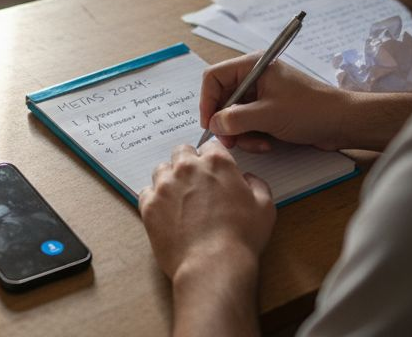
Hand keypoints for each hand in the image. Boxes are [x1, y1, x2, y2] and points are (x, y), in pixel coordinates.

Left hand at [138, 141, 275, 281]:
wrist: (214, 265)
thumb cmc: (242, 237)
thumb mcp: (265, 207)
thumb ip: (256, 184)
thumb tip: (247, 179)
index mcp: (216, 162)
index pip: (211, 146)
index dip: (214, 159)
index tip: (214, 172)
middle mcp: (188, 167)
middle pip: (182, 152)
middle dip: (189, 163)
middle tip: (196, 185)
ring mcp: (165, 185)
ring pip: (162, 170)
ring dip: (170, 179)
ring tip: (180, 200)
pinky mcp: (150, 205)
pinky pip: (147, 193)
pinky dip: (155, 200)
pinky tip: (167, 214)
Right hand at [201, 53, 353, 151]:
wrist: (342, 122)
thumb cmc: (309, 110)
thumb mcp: (268, 115)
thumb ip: (235, 119)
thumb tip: (213, 125)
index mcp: (253, 66)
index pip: (214, 77)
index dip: (207, 101)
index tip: (209, 124)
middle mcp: (255, 77)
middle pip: (222, 98)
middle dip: (226, 122)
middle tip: (231, 141)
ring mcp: (263, 95)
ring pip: (234, 115)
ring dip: (242, 133)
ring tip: (259, 143)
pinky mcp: (270, 111)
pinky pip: (249, 123)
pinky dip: (253, 136)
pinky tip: (268, 143)